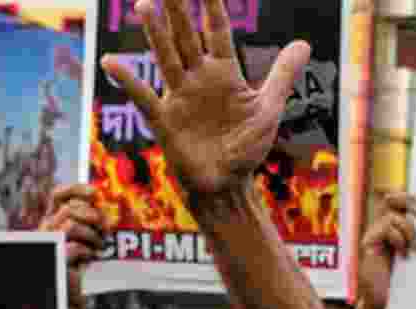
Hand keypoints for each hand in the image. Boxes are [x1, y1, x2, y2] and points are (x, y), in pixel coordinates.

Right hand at [39, 184, 105, 266]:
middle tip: (105, 230)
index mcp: (53, 219)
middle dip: (94, 216)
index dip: (76, 189)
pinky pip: (74, 247)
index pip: (58, 195)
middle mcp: (47, 228)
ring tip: (98, 246)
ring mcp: (49, 242)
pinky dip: (87, 252)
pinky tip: (90, 258)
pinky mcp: (55, 258)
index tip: (95, 192)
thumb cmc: (79, 263)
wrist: (70, 288)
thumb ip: (89, 220)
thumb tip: (101, 203)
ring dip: (92, 236)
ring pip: (71, 225)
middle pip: (69, 208)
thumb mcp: (85, 236)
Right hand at [101, 0, 308, 198]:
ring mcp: (179, 97)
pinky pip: (143, 97)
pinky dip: (127, 80)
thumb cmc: (247, 146)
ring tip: (146, 4)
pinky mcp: (164, 120)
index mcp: (223, 72)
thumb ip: (282, 74)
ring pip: (166, 57)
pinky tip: (111, 62)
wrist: (228, 184)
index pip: (216, 29)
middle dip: (178, 7)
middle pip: (186, 35)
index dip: (212, 4)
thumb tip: (304, 42)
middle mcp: (198, 78)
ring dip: (156, 33)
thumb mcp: (269, 107)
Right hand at [357, 192, 415, 308]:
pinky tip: (402, 254)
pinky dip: (398, 238)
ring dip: (409, 230)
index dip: (408, 197)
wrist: (387, 303)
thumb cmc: (406, 284)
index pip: (399, 202)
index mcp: (395, 230)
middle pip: (390, 199)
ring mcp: (374, 235)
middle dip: (407, 200)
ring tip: (414, 249)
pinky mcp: (368, 243)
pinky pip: (386, 227)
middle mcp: (383, 230)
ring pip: (392, 216)